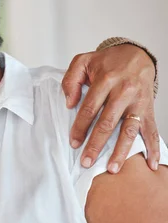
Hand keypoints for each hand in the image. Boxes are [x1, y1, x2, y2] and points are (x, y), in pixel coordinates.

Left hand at [62, 44, 158, 172]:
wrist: (137, 54)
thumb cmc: (107, 61)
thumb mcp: (83, 61)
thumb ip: (71, 80)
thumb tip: (69, 103)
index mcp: (106, 80)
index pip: (90, 108)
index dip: (80, 127)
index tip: (74, 142)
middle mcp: (123, 92)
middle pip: (108, 123)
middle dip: (96, 144)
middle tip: (86, 161)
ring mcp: (138, 102)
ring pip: (129, 130)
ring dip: (120, 151)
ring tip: (112, 168)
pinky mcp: (148, 109)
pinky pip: (152, 130)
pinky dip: (153, 148)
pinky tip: (150, 163)